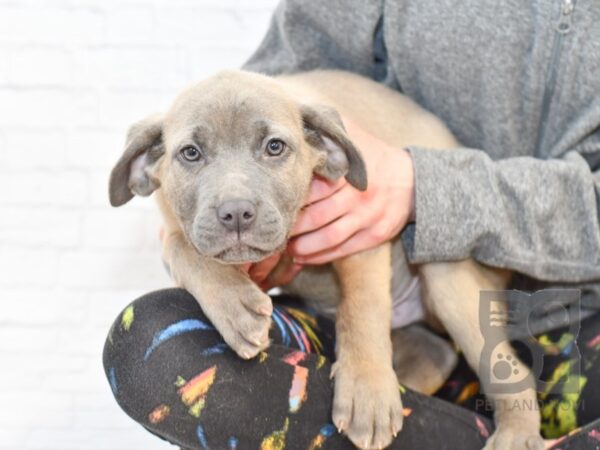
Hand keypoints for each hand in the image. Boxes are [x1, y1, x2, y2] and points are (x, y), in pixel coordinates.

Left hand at [288, 117, 414, 264]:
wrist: (411, 181)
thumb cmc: (373, 157)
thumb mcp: (354, 136)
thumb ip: (329, 130)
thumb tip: (299, 119)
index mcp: (351, 172)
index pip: (316, 188)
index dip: (294, 198)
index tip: (275, 203)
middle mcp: (360, 196)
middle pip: (319, 216)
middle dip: (294, 226)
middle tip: (274, 229)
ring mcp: (369, 218)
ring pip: (330, 237)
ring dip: (304, 246)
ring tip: (285, 248)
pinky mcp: (375, 236)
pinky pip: (343, 249)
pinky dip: (321, 255)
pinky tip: (303, 256)